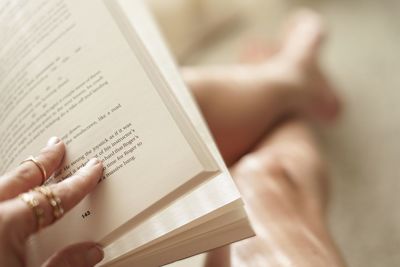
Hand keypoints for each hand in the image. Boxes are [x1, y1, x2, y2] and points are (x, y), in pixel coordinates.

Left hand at [0, 137, 103, 266]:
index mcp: (2, 224)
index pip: (53, 196)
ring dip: (19, 174)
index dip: (79, 181)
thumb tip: (93, 251)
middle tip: (57, 145)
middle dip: (42, 162)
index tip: (93, 167)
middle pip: (19, 178)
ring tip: (34, 164)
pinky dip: (3, 193)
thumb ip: (64, 266)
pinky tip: (8, 195)